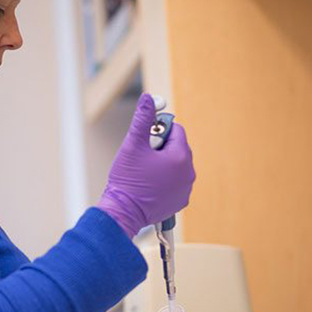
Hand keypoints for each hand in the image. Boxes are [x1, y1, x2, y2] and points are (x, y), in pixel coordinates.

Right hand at [96, 93, 195, 236]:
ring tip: (143, 173)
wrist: (123, 212)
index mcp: (181, 157)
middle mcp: (188, 173)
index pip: (175, 130)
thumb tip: (148, 99)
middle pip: (176, 148)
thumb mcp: (132, 145)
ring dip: (162, 164)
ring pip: (175, 165)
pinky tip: (148, 185)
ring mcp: (185, 189)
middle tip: (142, 157)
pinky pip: (174, 182)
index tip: (144, 140)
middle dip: (160, 148)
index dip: (158, 131)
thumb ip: (142, 119)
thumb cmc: (127, 179)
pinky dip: (164, 180)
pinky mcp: (179, 201)